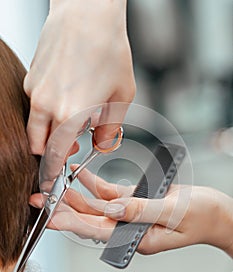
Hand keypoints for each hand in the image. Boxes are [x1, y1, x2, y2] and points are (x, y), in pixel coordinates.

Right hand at [25, 0, 134, 176]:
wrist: (87, 13)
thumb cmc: (109, 50)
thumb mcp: (121, 96)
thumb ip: (110, 128)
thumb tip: (102, 146)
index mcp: (71, 115)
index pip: (54, 156)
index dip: (53, 172)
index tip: (54, 181)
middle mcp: (46, 105)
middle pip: (39, 145)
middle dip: (52, 153)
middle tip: (70, 148)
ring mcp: (35, 91)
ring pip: (35, 125)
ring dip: (49, 132)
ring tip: (72, 119)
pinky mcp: (31, 77)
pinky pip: (36, 103)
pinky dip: (48, 109)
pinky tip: (67, 95)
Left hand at [30, 167, 232, 257]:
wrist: (218, 212)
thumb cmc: (203, 217)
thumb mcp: (173, 213)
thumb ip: (140, 211)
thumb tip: (111, 209)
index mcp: (137, 238)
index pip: (97, 231)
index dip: (71, 223)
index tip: (49, 218)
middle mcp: (129, 228)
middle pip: (90, 219)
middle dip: (65, 209)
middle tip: (42, 200)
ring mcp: (130, 214)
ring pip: (97, 205)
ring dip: (76, 195)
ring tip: (55, 184)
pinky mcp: (135, 201)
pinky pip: (110, 193)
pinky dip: (95, 184)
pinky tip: (80, 174)